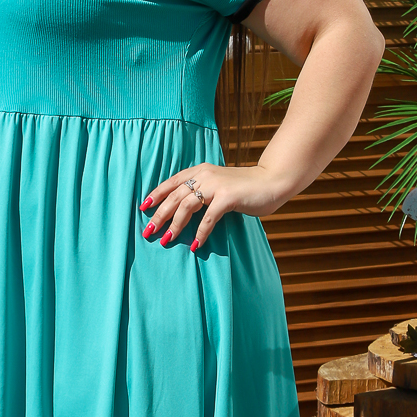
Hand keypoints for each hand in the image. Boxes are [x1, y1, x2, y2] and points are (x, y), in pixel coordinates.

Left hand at [139, 164, 287, 250]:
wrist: (272, 181)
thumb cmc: (246, 188)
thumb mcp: (219, 185)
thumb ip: (203, 191)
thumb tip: (183, 210)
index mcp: (200, 171)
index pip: (172, 182)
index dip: (156, 194)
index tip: (144, 207)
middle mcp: (205, 175)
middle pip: (174, 196)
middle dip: (159, 215)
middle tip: (148, 231)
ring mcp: (216, 185)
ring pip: (186, 206)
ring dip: (175, 225)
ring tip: (166, 240)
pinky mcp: (228, 197)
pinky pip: (208, 218)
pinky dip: (200, 233)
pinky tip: (195, 245)